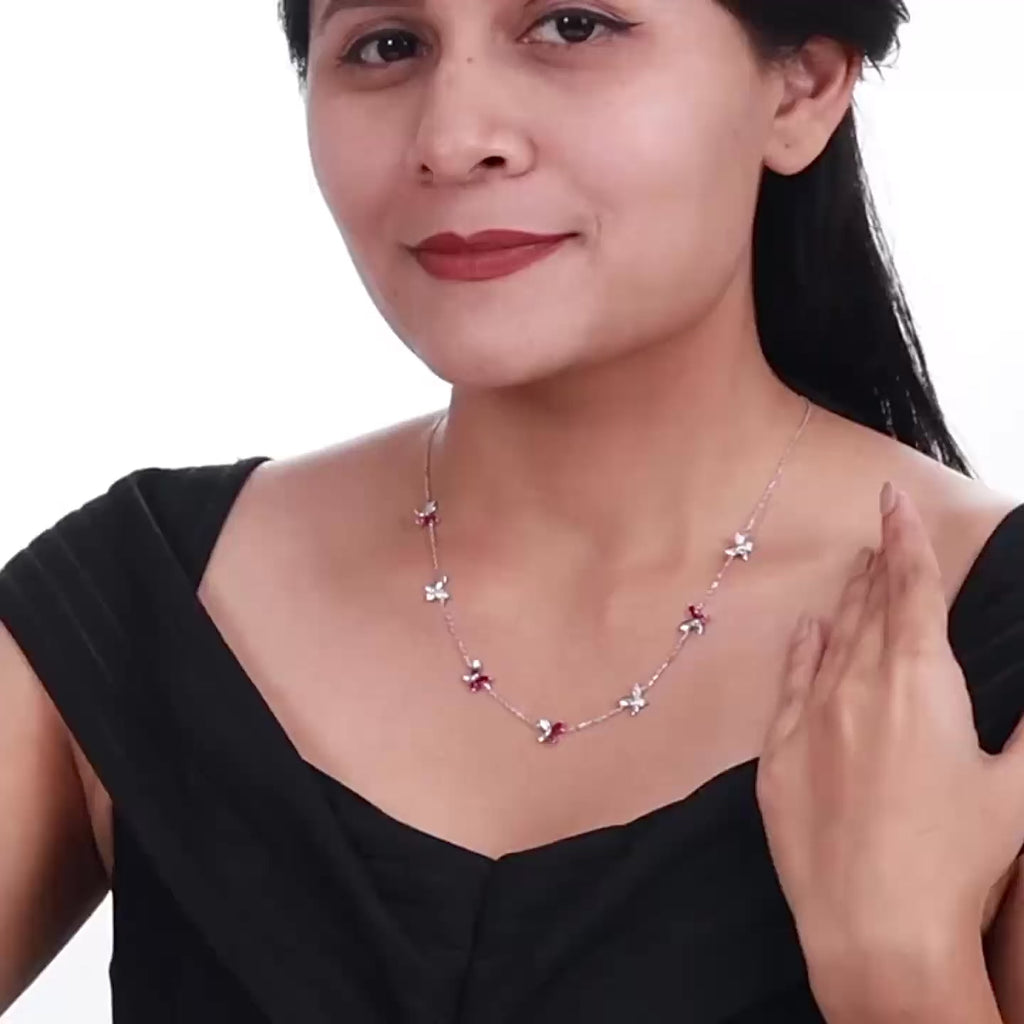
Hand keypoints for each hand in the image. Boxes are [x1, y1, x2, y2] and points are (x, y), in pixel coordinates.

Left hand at [756, 483, 1023, 974]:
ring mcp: (810, 716)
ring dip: (843, 602)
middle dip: (877, 566)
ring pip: (828, 639)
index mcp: (918, 680)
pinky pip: (788, 683)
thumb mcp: (1016, 789)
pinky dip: (800, 650)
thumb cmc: (958, 859)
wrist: (873, 926)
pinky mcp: (778, 753)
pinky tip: (805, 630)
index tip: (891, 498)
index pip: (911, 588)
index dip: (905, 538)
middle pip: (868, 608)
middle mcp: (856, 683)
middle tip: (879, 535)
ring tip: (852, 572)